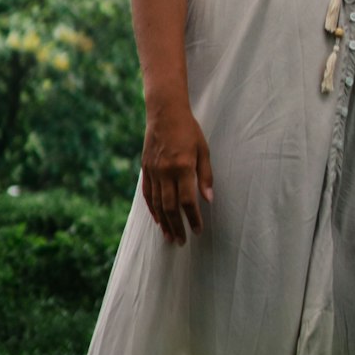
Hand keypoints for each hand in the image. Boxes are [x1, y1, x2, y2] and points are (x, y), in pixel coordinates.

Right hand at [141, 102, 213, 244]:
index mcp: (183, 167)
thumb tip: (209, 200)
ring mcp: (153, 171)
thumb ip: (206, 176)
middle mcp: (166, 171)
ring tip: (170, 237)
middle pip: (171, 207)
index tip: (198, 230)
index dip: (193, 218)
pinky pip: (147, 194)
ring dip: (164, 223)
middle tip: (183, 241)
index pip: (188, 201)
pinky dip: (152, 209)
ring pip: (157, 204)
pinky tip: (158, 220)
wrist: (164, 112)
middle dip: (177, 226)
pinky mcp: (145, 169)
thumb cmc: (188, 130)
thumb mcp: (203, 150)